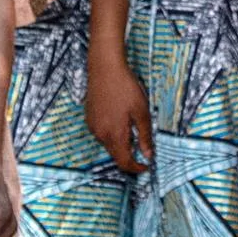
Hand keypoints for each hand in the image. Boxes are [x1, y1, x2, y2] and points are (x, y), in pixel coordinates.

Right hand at [86, 51, 153, 174]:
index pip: (124, 162)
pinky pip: (102, 134)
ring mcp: (92, 127)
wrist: (105, 68)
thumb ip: (144, 135)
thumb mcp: (141, 111)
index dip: (136, 168)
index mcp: (114, 135)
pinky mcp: (89, 119)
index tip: (146, 166)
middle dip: (129, 157)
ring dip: (121, 145)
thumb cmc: (126, 88)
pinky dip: (112, 135)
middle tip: (143, 151)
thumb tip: (148, 155)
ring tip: (133, 131)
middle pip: (115, 155)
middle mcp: (100, 135)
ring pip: (108, 145)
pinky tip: (120, 122)